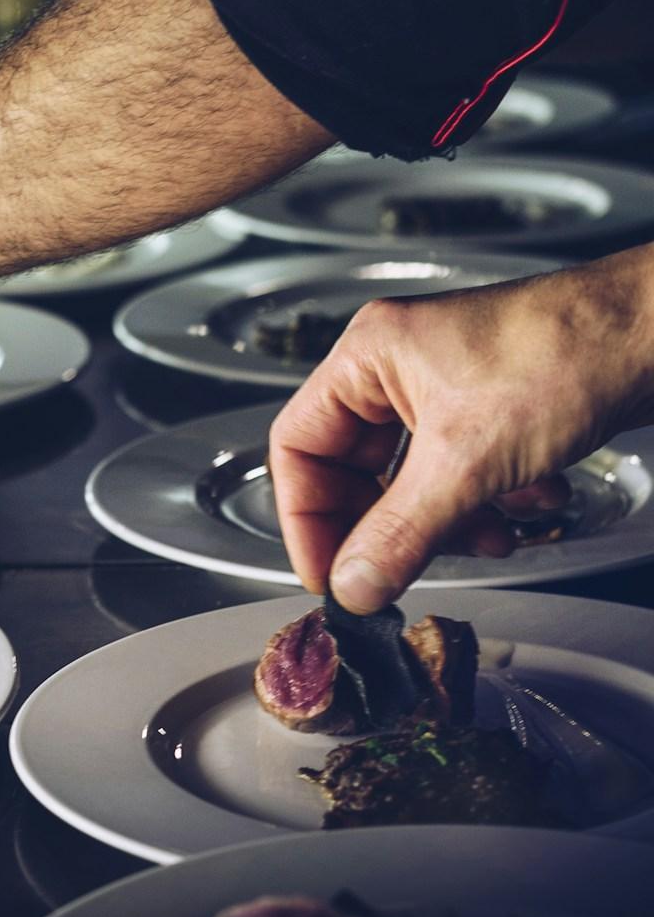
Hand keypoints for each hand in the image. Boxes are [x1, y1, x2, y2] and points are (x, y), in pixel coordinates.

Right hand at [268, 245, 653, 613]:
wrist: (653, 333)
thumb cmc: (565, 351)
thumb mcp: (467, 461)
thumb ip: (401, 532)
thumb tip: (354, 582)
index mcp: (366, 356)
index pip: (298, 443)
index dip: (305, 515)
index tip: (328, 572)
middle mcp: (397, 367)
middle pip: (355, 467)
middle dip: (388, 524)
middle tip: (398, 572)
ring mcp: (444, 387)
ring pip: (412, 477)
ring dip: (445, 520)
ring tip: (484, 537)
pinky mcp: (489, 408)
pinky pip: (459, 473)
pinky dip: (485, 502)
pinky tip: (524, 507)